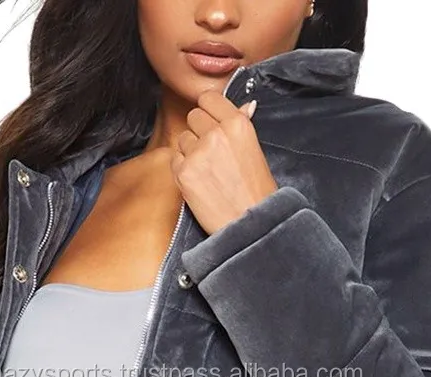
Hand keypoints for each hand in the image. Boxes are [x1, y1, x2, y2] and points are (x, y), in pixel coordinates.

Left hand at [170, 91, 278, 235]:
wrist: (250, 224)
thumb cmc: (256, 191)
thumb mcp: (255, 151)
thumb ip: (243, 125)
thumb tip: (246, 105)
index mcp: (237, 124)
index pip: (209, 98)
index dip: (209, 110)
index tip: (211, 121)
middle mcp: (216, 134)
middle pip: (193, 116)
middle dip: (199, 131)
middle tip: (212, 152)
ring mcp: (197, 153)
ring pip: (182, 138)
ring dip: (190, 150)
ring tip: (208, 171)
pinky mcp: (183, 173)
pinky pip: (174, 159)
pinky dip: (183, 169)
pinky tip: (199, 181)